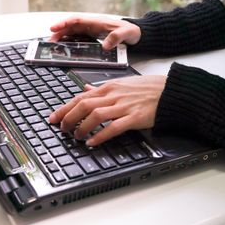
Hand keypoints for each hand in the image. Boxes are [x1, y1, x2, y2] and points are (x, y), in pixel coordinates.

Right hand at [49, 15, 140, 49]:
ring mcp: (92, 30)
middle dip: (59, 31)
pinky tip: (66, 47)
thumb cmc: (131, 31)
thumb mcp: (126, 34)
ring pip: (73, 32)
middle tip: (50, 40)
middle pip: (71, 26)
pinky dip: (71, 41)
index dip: (64, 23)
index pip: (77, 20)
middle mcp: (92, 25)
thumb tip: (105, 46)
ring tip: (54, 44)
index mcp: (97, 22)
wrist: (137, 33)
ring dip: (63, 36)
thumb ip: (116, 38)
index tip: (54, 28)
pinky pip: (79, 37)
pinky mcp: (93, 36)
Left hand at [49, 75, 166, 145]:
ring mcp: (124, 106)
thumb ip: (102, 88)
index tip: (54, 117)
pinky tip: (93, 142)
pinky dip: (101, 135)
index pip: (80, 97)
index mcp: (109, 87)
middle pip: (84, 105)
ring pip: (96, 115)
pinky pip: (113, 127)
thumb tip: (85, 88)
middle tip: (62, 128)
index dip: (64, 108)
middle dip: (69, 118)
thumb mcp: (122, 83)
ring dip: (82, 126)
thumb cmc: (147, 88)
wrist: (170, 91)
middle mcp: (114, 95)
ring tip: (76, 136)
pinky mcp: (134, 117)